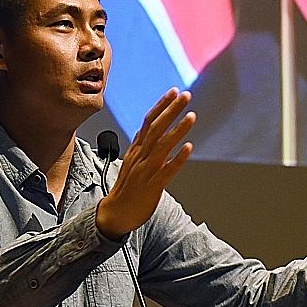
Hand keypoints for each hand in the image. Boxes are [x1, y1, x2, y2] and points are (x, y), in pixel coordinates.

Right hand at [95, 88, 194, 238]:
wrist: (115, 215)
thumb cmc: (126, 186)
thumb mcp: (132, 160)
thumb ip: (142, 143)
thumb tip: (151, 125)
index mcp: (136, 149)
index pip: (148, 122)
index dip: (161, 106)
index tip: (173, 91)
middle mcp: (140, 157)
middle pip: (156, 129)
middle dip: (171, 110)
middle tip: (185, 95)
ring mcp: (146, 171)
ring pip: (162, 147)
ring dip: (177, 130)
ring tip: (191, 115)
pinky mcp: (152, 187)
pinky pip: (166, 171)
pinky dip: (177, 159)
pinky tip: (188, 148)